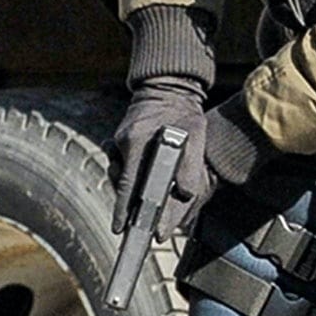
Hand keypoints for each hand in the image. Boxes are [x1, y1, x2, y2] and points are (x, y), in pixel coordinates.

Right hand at [110, 76, 212, 239]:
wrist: (169, 87)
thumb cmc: (185, 113)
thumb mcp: (196, 135)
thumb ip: (190, 166)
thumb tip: (185, 194)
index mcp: (137, 140)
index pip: (127, 183)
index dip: (124, 208)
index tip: (121, 228)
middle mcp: (124, 141)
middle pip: (120, 183)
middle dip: (127, 205)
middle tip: (132, 224)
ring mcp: (119, 140)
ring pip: (119, 175)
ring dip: (129, 190)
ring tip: (140, 198)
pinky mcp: (120, 139)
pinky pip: (120, 164)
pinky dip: (129, 175)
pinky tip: (141, 177)